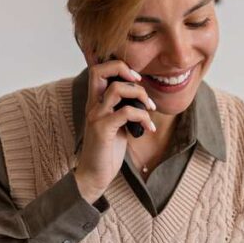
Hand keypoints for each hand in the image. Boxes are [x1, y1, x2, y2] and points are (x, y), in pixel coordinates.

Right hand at [73, 58, 157, 203]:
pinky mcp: (102, 129)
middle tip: (140, 84)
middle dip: (124, 70)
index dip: (119, 67)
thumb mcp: (117, 124)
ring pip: (117, 89)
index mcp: (95, 102)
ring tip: (151, 109)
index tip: (136, 79)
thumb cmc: (107, 150)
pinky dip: (143, 117)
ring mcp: (96, 116)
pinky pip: (126, 112)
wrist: (94, 175)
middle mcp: (92, 106)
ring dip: (140, 95)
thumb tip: (143, 98)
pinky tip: (149, 128)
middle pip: (100, 70)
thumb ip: (124, 109)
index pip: (98, 70)